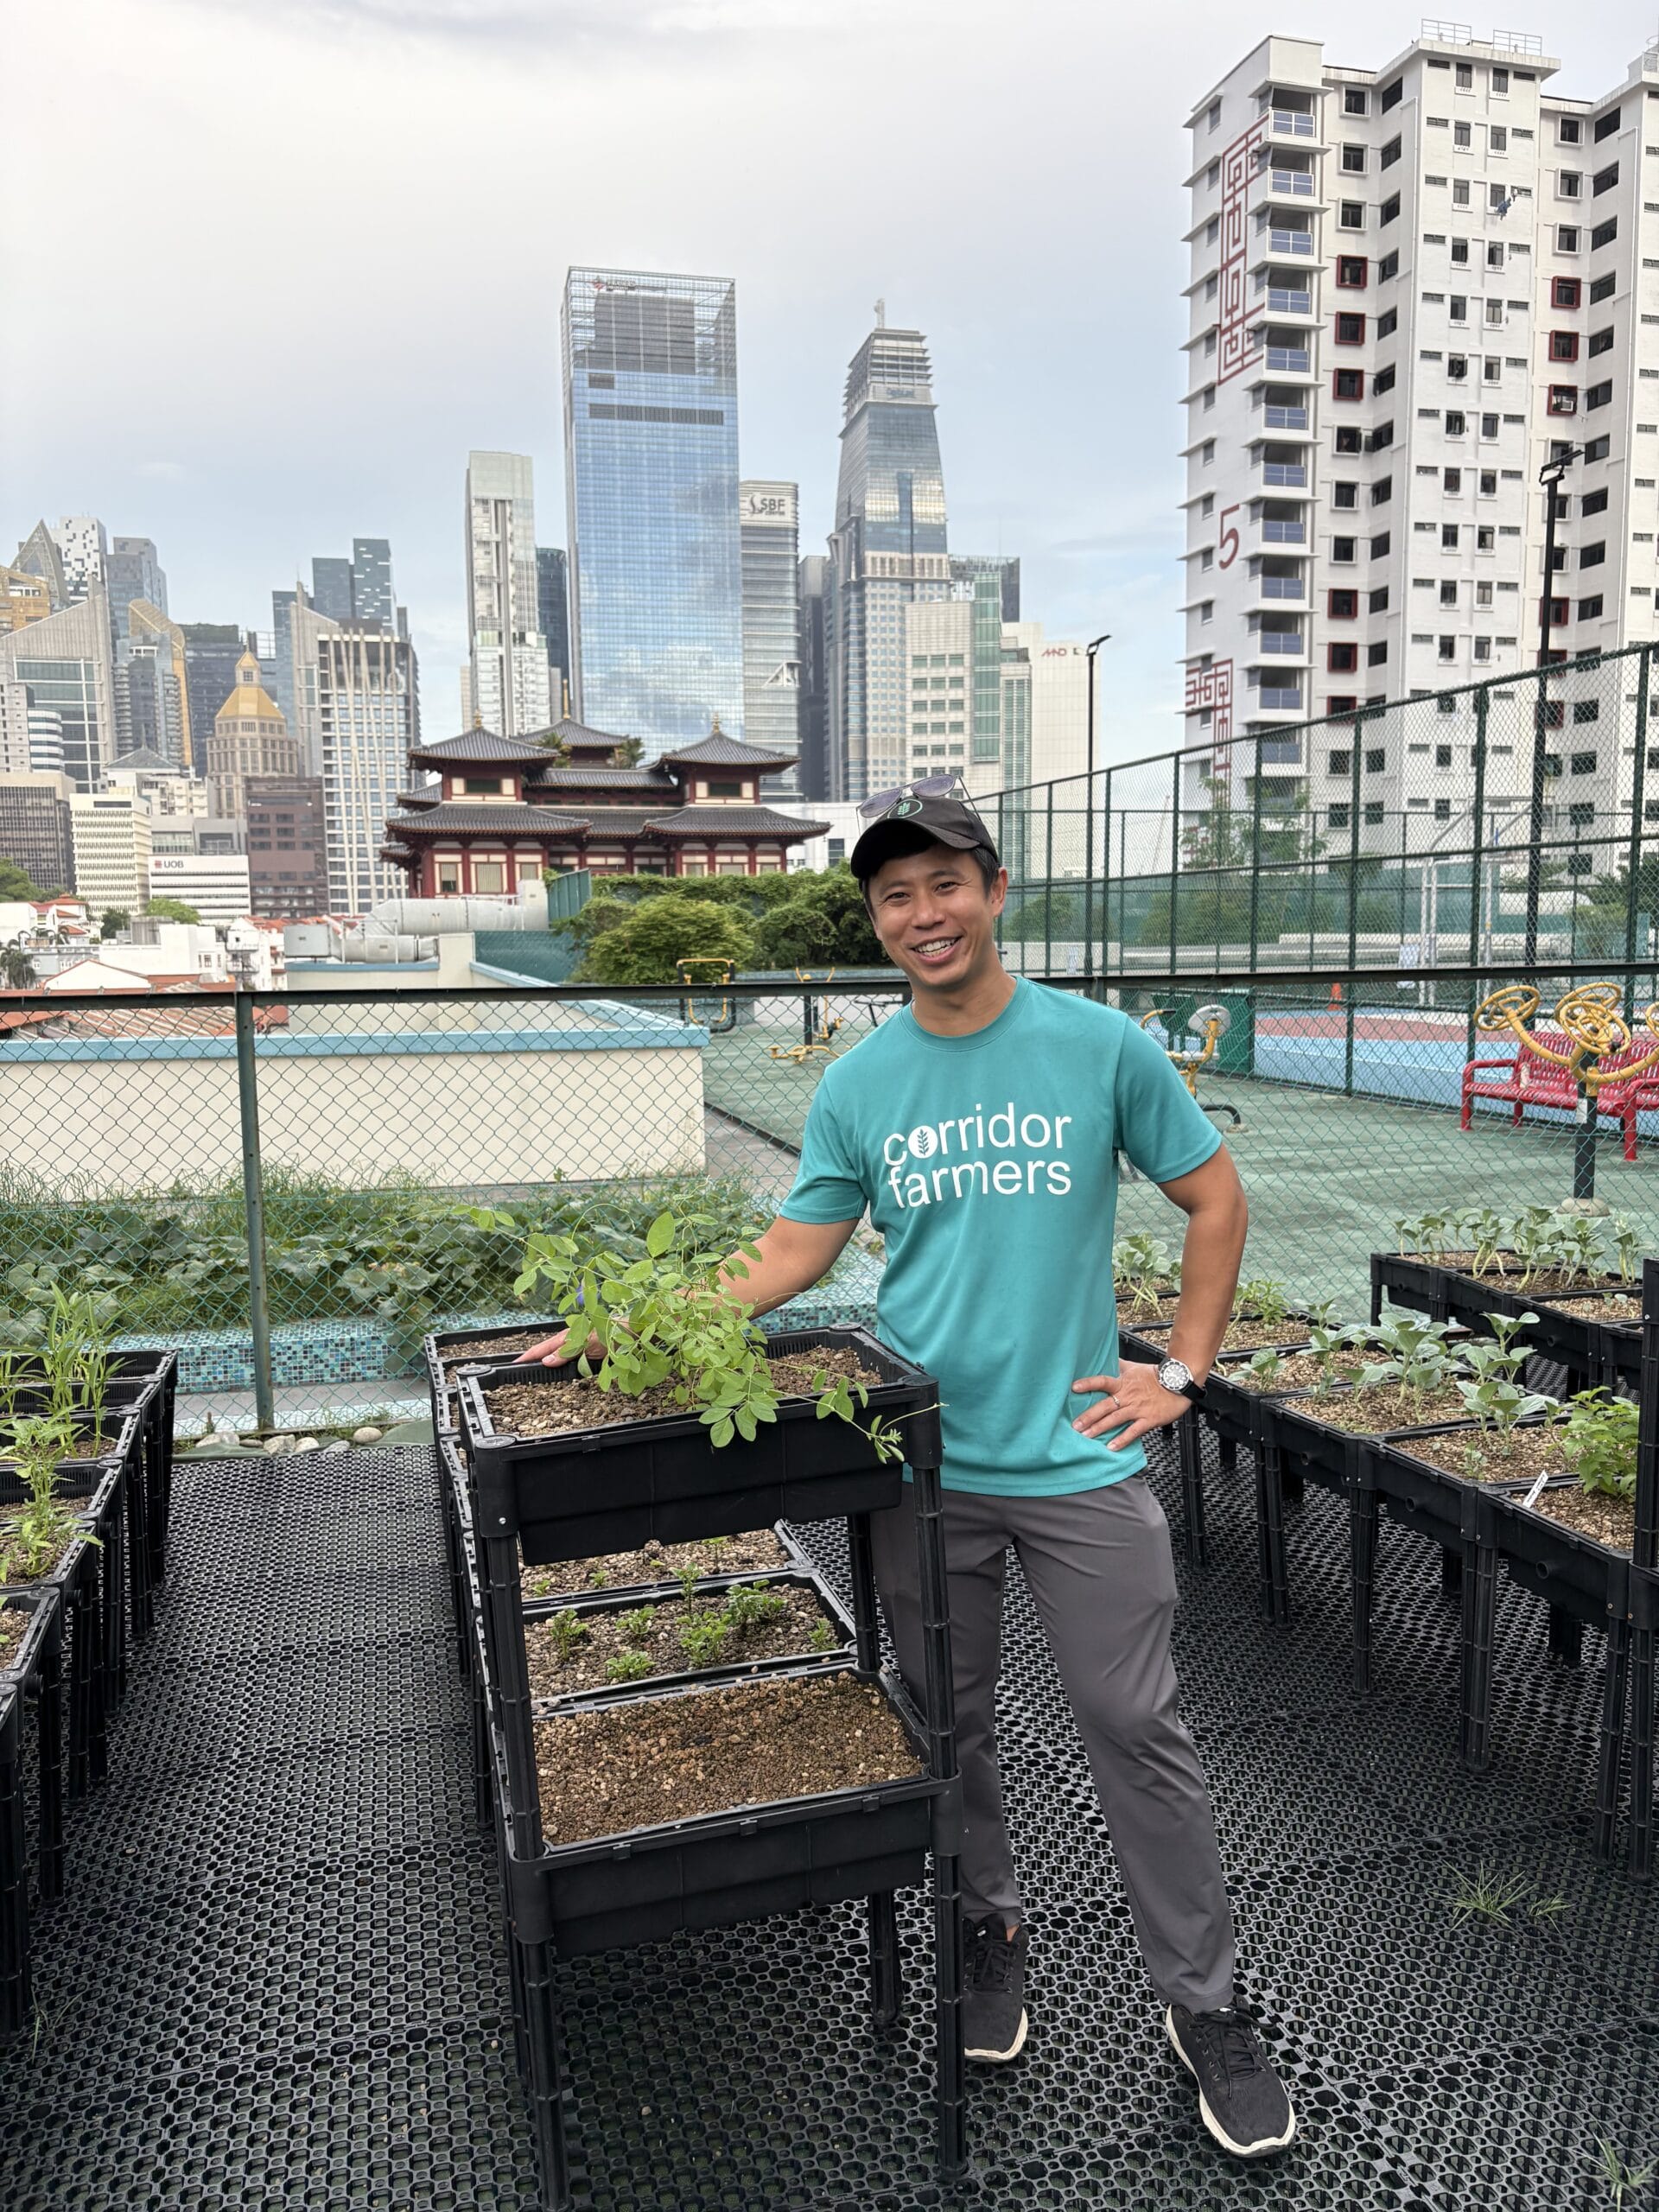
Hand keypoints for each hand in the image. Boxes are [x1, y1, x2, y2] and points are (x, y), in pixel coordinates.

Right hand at [515, 1327, 603, 1367]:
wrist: (629, 1332)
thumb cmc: (610, 1332)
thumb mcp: (586, 1342)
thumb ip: (566, 1351)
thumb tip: (546, 1361)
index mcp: (565, 1338)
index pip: (540, 1349)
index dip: (526, 1357)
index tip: (513, 1365)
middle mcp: (568, 1343)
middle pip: (546, 1355)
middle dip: (533, 1363)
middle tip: (519, 1373)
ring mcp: (576, 1350)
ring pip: (557, 1361)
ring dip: (548, 1368)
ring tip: (534, 1375)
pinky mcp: (586, 1357)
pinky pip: (570, 1365)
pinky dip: (563, 1371)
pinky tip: (560, 1375)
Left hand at [1071, 1361, 1191, 1451]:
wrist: (1178, 1384)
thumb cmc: (1155, 1376)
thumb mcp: (1134, 1367)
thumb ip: (1118, 1365)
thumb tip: (1105, 1356)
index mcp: (1123, 1383)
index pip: (1102, 1381)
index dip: (1088, 1384)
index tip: (1074, 1388)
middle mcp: (1128, 1396)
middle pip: (1105, 1406)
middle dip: (1089, 1416)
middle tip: (1075, 1425)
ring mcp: (1137, 1409)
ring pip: (1115, 1419)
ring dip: (1100, 1428)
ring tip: (1086, 1436)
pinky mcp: (1148, 1420)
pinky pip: (1133, 1431)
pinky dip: (1122, 1440)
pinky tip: (1111, 1447)